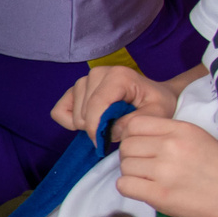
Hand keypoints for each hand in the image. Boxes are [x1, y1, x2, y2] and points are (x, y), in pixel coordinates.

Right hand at [52, 65, 176, 133]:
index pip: (96, 105)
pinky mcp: (74, 90)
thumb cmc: (157, 103)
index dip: (97, 129)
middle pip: (84, 112)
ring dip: (88, 126)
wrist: (155, 95)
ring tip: (108, 123)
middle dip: (97, 128)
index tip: (105, 143)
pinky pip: (60, 111)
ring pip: (73, 114)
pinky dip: (70, 122)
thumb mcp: (158, 113)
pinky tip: (90, 122)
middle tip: (116, 128)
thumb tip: (109, 130)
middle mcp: (97, 73)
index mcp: (118, 76)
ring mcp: (84, 80)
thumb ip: (135, 122)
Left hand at [107, 116, 217, 216]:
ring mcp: (165, 171)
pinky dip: (131, 189)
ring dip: (133, 174)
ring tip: (152, 182)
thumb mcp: (202, 141)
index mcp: (183, 130)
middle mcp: (171, 146)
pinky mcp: (161, 195)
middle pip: (126, 145)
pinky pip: (124, 186)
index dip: (133, 137)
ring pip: (124, 166)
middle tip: (147, 169)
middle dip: (131, 157)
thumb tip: (135, 140)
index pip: (135, 124)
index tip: (142, 148)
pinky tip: (148, 192)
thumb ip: (171, 137)